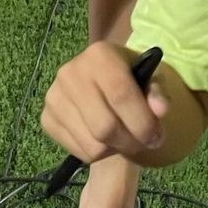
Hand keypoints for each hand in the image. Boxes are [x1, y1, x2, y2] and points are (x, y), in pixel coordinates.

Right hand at [41, 42, 166, 163]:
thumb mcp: (149, 79)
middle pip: (105, 126)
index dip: (143, 123)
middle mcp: (70, 72)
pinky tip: (103, 138)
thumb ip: (157, 93)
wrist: (100, 81)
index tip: (157, 138)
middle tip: (141, 142)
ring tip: (122, 138)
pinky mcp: (47, 118)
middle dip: (130, 142)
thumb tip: (160, 109)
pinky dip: (97, 153)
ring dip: (114, 149)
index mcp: (98, 54)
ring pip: (92, 144)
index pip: (121, 95)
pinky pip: (77, 150)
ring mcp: (54, 95)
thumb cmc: (129, 78)